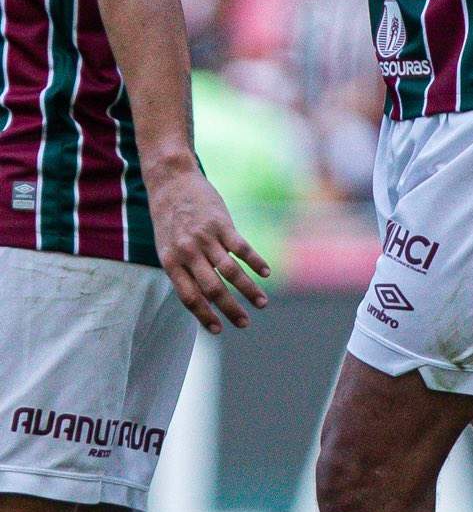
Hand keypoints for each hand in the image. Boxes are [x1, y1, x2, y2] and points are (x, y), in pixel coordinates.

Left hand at [146, 158, 269, 333]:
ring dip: (248, 290)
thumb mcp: (166, 247)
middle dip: (230, 309)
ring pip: (230, 271)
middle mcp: (188, 252)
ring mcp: (205, 237)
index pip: (189, 297)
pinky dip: (255, 262)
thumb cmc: (169, 218)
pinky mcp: (222, 223)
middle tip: (244, 324)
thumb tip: (202, 297)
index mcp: (171, 262)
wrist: (171, 181)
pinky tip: (266, 273)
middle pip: (212, 288)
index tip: (219, 330)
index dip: (205, 316)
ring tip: (262, 303)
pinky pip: (241, 248)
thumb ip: (182, 270)